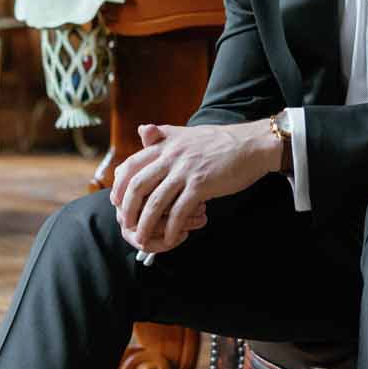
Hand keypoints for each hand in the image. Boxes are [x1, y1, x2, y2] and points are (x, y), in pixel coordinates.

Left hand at [106, 119, 282, 259]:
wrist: (251, 144)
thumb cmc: (220, 142)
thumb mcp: (186, 133)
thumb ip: (163, 134)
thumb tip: (143, 129)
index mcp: (165, 144)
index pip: (131, 165)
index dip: (119, 185)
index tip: (116, 201)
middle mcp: (171, 156)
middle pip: (137, 186)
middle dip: (128, 209)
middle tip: (126, 225)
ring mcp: (186, 171)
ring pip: (156, 202)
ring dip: (146, 225)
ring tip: (143, 239)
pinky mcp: (201, 184)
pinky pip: (180, 211)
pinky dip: (173, 228)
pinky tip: (171, 238)